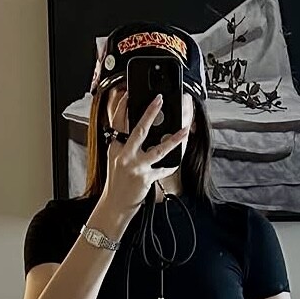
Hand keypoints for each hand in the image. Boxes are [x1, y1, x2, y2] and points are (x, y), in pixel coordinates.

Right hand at [102, 92, 190, 216]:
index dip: (122, 106)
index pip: (117, 123)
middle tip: (159, 100)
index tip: (128, 94)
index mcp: (115, 148)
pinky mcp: (146, 178)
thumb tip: (138, 129)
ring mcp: (136, 167)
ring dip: (173, 140)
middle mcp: (125, 156)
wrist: (115, 204)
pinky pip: (163, 169)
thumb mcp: (115, 159)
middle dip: (150, 113)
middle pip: (139, 130)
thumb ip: (124, 144)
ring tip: (184, 131)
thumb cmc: (116, 182)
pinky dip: (170, 166)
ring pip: (158, 150)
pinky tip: (176, 160)